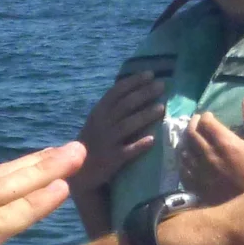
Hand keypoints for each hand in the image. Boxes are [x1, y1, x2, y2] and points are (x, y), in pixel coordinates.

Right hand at [72, 74, 162, 195]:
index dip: (134, 81)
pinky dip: (139, 145)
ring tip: (162, 108)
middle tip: (162, 85)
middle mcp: (102, 123)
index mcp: (99, 112)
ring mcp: (107, 141)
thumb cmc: (95, 141)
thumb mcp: (98, 120)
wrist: (81, 171)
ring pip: (127, 125)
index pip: (116, 92)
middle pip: (125, 105)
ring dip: (145, 115)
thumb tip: (137, 89)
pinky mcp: (112, 159)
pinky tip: (152, 139)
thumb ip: (113, 107)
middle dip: (144, 93)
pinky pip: (127, 151)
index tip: (150, 73)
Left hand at [177, 96, 243, 203]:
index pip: (206, 123)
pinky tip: (187, 160)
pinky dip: (183, 162)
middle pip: (191, 135)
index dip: (206, 116)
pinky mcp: (200, 189)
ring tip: (190, 138)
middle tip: (196, 121)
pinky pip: (184, 172)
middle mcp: (210, 157)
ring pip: (184, 152)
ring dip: (186, 141)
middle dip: (192, 124)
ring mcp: (203, 174)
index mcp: (226, 144)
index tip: (209, 115)